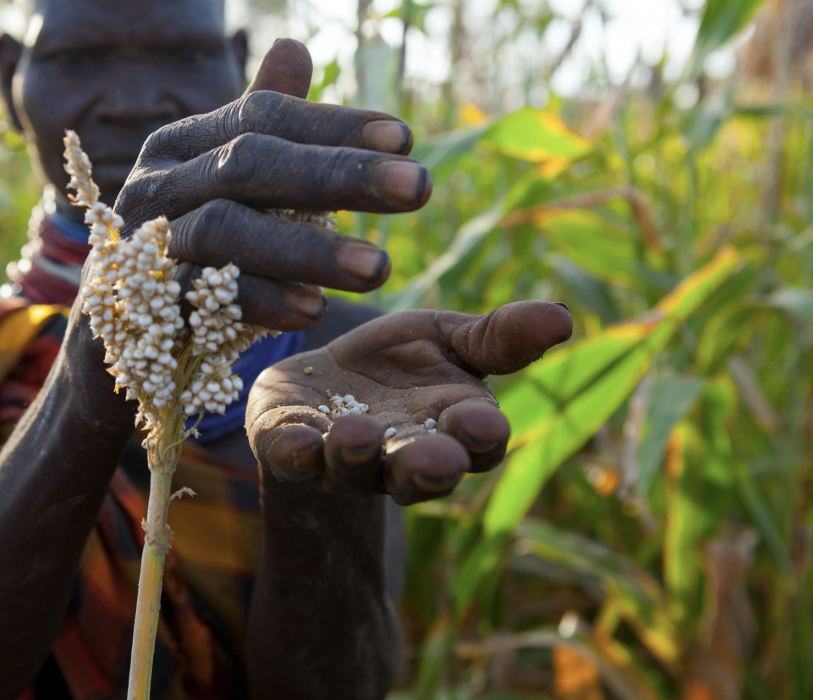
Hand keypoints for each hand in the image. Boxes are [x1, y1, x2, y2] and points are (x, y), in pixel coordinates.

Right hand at [110, 39, 431, 332]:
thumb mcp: (229, 187)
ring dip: (307, 248)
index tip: (406, 139)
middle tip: (419, 188)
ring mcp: (144, 245)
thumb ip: (262, 128)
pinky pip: (202, 298)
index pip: (261, 117)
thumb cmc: (194, 254)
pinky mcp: (142, 307)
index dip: (333, 125)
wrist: (123, 339)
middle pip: (248, 164)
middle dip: (338, 175)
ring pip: (226, 230)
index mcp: (183, 145)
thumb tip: (296, 47)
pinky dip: (261, 301)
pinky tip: (314, 310)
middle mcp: (157, 184)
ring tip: (381, 266)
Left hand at [245, 301, 573, 504]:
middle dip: (427, 469)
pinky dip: (295, 454)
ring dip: (357, 458)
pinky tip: (296, 443)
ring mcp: (342, 462)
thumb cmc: (397, 362)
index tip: (485, 425)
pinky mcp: (290, 450)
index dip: (480, 436)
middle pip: (418, 474)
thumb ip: (497, 337)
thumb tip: (563, 317)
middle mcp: (399, 457)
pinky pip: (292, 460)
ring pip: (353, 471)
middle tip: (437, 463)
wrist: (321, 379)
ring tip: (357, 436)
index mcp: (449, 427)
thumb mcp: (447, 337)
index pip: (474, 442)